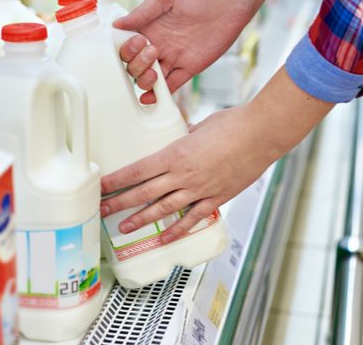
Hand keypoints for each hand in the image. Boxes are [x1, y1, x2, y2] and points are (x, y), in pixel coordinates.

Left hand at [100, 104, 275, 242]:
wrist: (261, 134)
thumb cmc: (233, 124)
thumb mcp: (200, 126)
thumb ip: (185, 135)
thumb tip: (179, 135)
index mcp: (176, 154)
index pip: (138, 170)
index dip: (117, 181)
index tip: (102, 187)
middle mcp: (184, 175)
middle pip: (144, 192)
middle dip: (120, 202)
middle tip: (102, 210)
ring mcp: (199, 189)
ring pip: (163, 209)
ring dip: (142, 219)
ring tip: (124, 227)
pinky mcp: (216, 198)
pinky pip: (192, 218)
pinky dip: (177, 230)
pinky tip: (165, 238)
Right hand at [114, 0, 254, 103]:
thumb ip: (143, 11)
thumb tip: (117, 24)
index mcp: (150, 27)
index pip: (128, 46)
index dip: (127, 49)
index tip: (137, 41)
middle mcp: (159, 44)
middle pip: (136, 66)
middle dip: (137, 64)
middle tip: (152, 50)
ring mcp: (174, 57)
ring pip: (150, 78)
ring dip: (145, 80)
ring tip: (154, 72)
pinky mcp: (190, 67)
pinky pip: (172, 85)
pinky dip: (160, 94)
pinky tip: (150, 97)